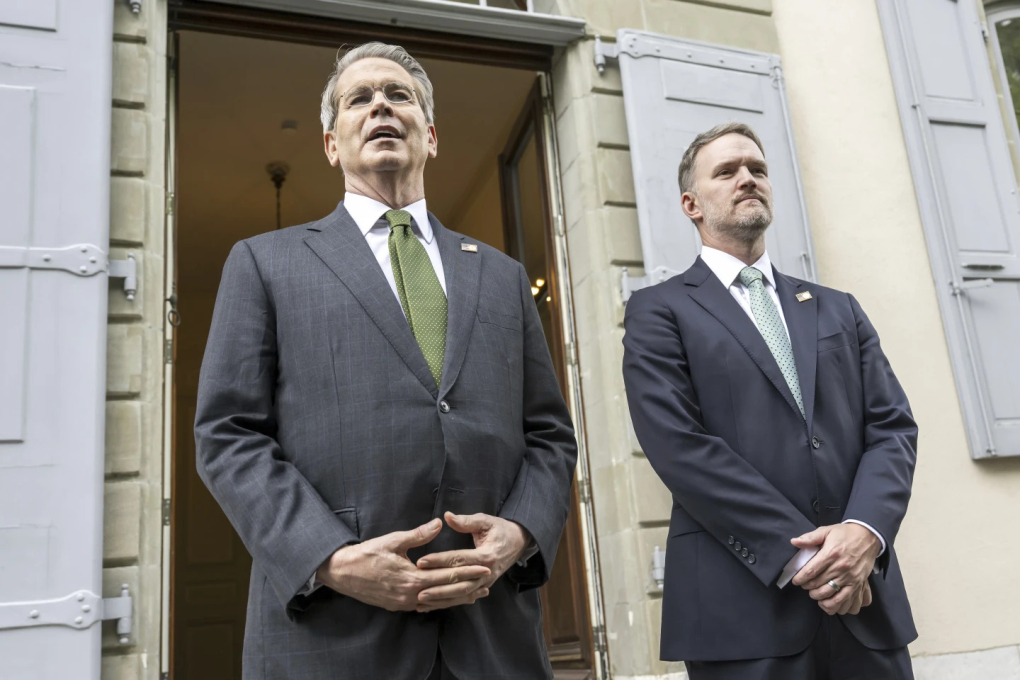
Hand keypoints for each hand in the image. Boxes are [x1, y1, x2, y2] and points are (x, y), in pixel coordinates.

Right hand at [316, 518, 491, 611]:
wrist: (343, 573)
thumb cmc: (367, 554)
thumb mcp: (394, 540)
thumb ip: (419, 534)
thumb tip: (440, 522)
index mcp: (412, 578)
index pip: (447, 575)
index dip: (467, 571)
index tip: (484, 568)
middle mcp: (411, 596)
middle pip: (447, 593)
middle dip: (469, 586)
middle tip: (488, 581)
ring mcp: (405, 603)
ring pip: (438, 602)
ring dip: (458, 598)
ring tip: (477, 593)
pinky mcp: (399, 605)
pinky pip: (426, 605)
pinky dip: (441, 602)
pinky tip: (450, 599)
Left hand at [414, 512, 531, 612]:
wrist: (519, 542)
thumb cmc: (500, 529)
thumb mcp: (486, 521)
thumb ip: (466, 521)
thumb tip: (447, 516)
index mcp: (486, 555)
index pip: (458, 559)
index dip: (439, 560)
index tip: (421, 562)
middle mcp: (486, 573)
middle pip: (459, 583)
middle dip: (437, 587)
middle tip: (417, 589)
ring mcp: (485, 583)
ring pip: (461, 594)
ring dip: (441, 599)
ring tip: (421, 602)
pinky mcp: (483, 587)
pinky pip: (464, 597)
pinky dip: (448, 603)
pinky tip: (432, 606)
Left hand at [790, 523, 880, 614]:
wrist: (868, 536)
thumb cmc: (845, 534)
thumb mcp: (826, 530)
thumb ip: (810, 537)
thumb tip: (794, 542)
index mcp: (831, 553)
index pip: (811, 571)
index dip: (800, 578)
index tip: (796, 580)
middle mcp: (840, 567)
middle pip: (818, 583)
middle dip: (807, 587)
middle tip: (804, 585)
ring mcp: (850, 577)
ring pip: (829, 593)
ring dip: (818, 596)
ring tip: (813, 593)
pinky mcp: (858, 584)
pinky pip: (845, 599)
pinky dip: (833, 604)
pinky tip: (826, 602)